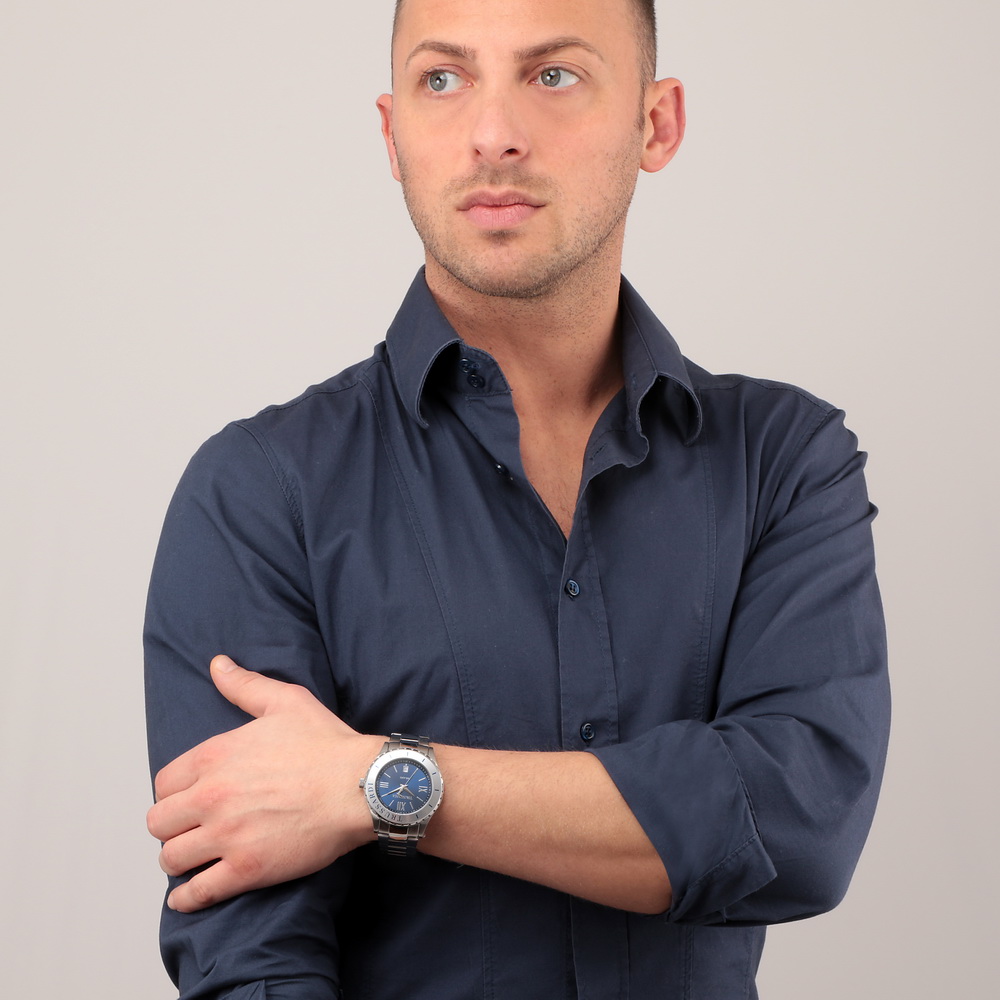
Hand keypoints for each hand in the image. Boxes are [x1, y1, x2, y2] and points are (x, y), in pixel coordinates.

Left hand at [146, 655, 383, 912]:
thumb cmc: (328, 745)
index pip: (164, 782)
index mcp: (215, 756)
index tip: (188, 798)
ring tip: (192, 858)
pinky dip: (187, 898)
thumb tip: (218, 665)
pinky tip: (187, 896)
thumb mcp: (286, 701)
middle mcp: (212, 796)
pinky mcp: (246, 869)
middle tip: (190, 828)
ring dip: (179, 859)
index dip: (174, 792)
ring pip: (171, 858)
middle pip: (159, 822)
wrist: (361, 785)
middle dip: (172, 826)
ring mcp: (227, 835)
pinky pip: (197, 892)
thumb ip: (245, 685)